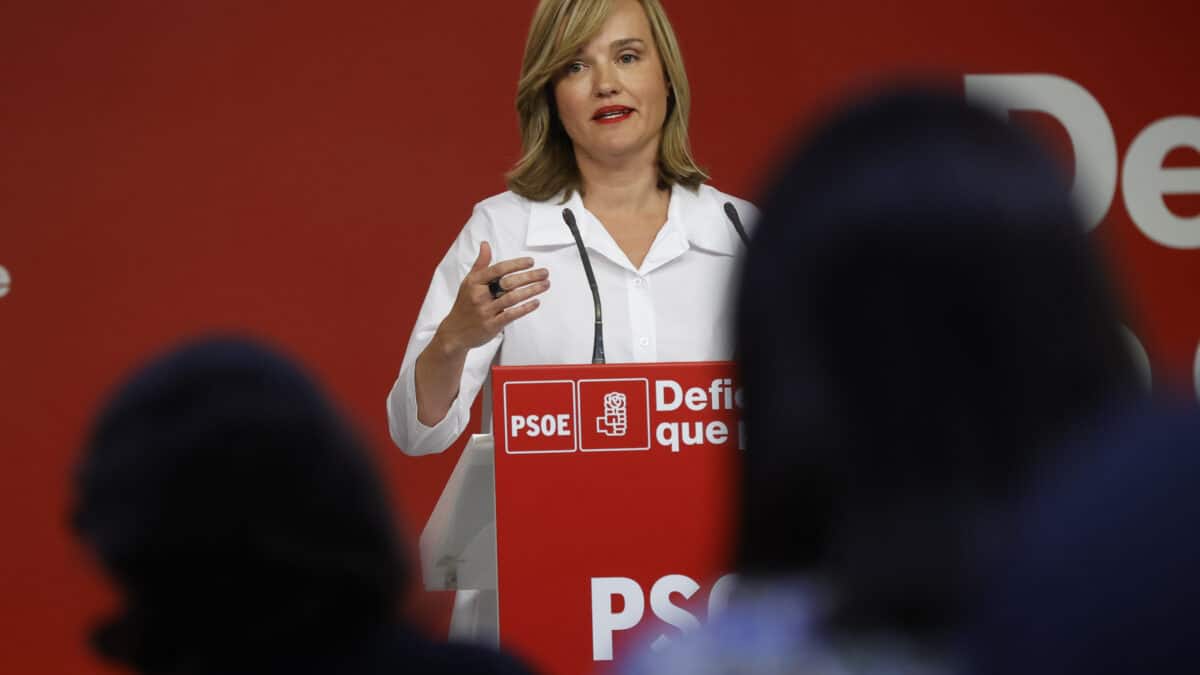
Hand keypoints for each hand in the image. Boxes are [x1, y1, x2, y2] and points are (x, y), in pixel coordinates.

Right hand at [432, 241, 549, 356]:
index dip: (516, 264)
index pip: (498, 269)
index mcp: (475, 282)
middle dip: (529, 276)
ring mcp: (486, 311)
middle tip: (544, 273)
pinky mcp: (491, 325)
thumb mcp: (469, 282)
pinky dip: (525, 308)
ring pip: (512, 298)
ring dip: (531, 290)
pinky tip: (536, 302)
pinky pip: (511, 315)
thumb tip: (485, 244)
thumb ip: (481, 264)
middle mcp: (480, 295)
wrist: (455, 332)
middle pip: (508, 282)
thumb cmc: (464, 305)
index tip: (531, 262)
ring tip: (545, 284)